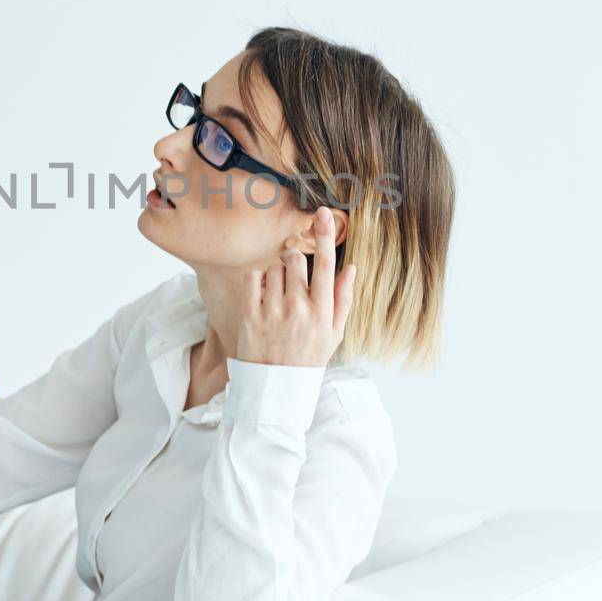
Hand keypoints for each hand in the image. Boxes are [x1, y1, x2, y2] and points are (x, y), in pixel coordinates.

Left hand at [236, 207, 355, 367]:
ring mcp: (273, 311)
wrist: (276, 388)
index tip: (323, 212)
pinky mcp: (250, 314)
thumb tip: (351, 267)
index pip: (327, 265)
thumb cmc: (307, 358)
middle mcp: (299, 309)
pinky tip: (262, 297)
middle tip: (292, 279)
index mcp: (323, 312)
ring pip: (274, 267)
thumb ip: (343, 299)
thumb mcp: (333, 334)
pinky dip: (256, 281)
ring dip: (275, 275)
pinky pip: (253, 277)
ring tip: (277, 299)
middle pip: (295, 259)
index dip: (325, 235)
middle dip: (293, 261)